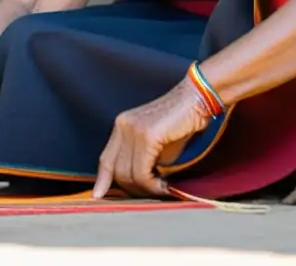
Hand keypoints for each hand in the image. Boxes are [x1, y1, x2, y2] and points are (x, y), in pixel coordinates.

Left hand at [92, 78, 211, 198]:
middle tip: (153, 193)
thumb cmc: (181, 123)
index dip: (102, 179)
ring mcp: (133, 129)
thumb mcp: (156, 145)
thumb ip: (142, 160)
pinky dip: (153, 185)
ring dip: (146, 188)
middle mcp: (122, 126)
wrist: (197, 99)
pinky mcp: (147, 135)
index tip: (98, 196)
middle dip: (133, 189)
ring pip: (128, 174)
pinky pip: (142, 172)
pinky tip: (165, 185)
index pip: (106, 159)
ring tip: (162, 188)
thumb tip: (137, 184)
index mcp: (121, 126)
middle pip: (116, 170)